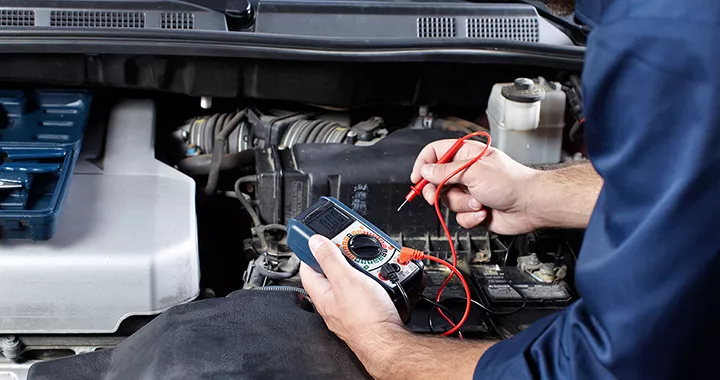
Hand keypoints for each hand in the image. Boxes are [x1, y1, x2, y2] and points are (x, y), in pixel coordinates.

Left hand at [300, 235, 406, 360]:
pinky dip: (382, 279)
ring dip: (369, 266)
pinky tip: (390, 277)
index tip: (316, 237)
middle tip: (356, 247)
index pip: (308, 267)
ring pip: (358, 277)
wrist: (391, 342)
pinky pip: (375, 287)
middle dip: (348, 256)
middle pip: (337, 269)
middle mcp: (336, 302)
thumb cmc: (366, 319)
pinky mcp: (373, 309)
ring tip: (377, 262)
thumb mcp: (345, 279)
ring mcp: (355, 305)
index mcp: (322, 295)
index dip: (310, 250)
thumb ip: (329, 259)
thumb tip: (314, 242)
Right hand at [411, 139, 538, 234]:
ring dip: (462, 205)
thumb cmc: (511, 183)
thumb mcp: (474, 172)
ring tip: (479, 201)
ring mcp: (469, 191)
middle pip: (436, 180)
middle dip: (436, 191)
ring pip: (448, 201)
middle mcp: (466, 172)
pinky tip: (483, 212)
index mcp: (466, 155)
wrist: (530, 205)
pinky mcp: (473, 209)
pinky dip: (470, 217)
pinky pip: (459, 217)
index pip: (435, 153)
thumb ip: (446, 172)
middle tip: (435, 196)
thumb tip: (426, 171)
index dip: (423, 164)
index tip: (416, 178)